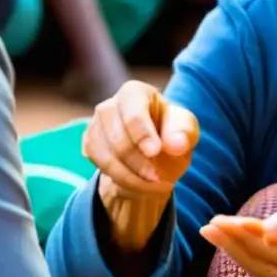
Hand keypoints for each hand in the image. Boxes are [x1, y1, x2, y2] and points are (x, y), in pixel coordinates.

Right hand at [83, 82, 198, 247]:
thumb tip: (176, 145)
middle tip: (159, 178)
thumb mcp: (186, 129)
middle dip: (139, 163)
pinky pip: (99, 166)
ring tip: (153, 184)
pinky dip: (120, 180)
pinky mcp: (89, 144)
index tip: (155, 152)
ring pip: (105, 156)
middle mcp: (110, 105)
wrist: (155, 151)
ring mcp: (96, 124)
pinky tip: (138, 182)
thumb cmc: (170, 132)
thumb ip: (183, 133)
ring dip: (130, 177)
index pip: (133, 112)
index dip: (142, 134)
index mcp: (135, 92)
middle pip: (118, 139)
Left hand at [200, 185, 276, 276]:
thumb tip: (268, 232)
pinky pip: (261, 265)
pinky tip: (230, 239)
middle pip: (255, 258)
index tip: (218, 220)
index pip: (265, 246)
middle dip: (230, 241)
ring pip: (255, 264)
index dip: (239, 233)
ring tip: (211, 230)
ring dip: (232, 248)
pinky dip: (244, 252)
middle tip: (208, 224)